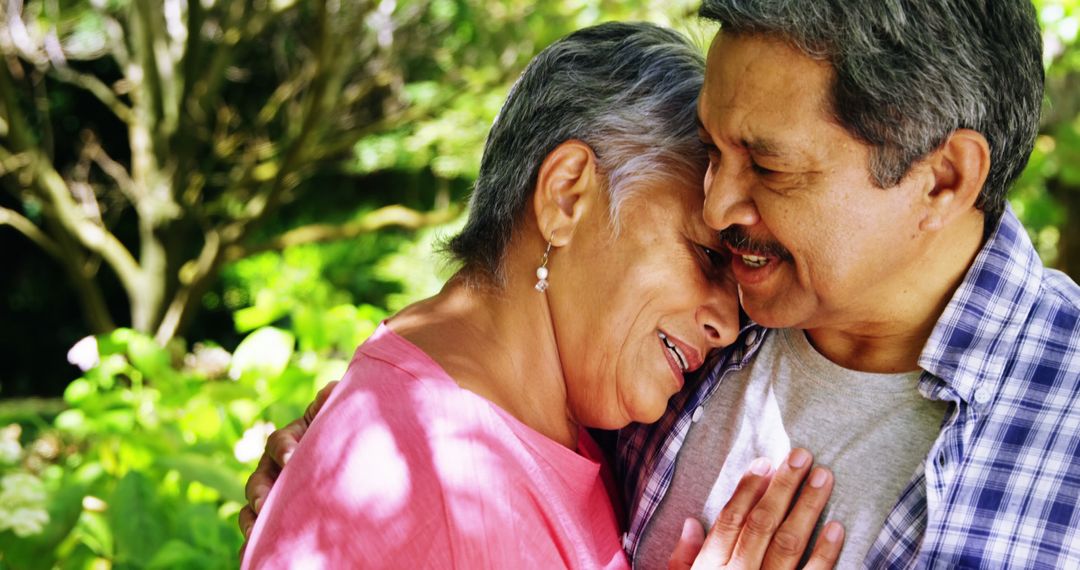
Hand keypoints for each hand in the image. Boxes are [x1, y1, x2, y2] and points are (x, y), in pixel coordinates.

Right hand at [237, 380, 337, 555]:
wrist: (347, 460)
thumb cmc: (339, 435)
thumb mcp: (335, 419)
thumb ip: (331, 406)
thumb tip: (333, 388)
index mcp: (290, 440)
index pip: (279, 441)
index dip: (284, 448)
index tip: (291, 457)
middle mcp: (274, 467)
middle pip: (258, 478)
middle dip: (260, 490)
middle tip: (264, 501)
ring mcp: (272, 493)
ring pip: (252, 507)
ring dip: (252, 518)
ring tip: (256, 532)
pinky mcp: (274, 516)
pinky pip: (258, 529)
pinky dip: (256, 537)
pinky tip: (257, 550)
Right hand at [667, 448, 843, 568]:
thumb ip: (683, 560)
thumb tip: (693, 523)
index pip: (730, 521)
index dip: (748, 489)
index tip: (764, 463)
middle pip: (763, 524)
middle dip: (783, 488)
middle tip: (801, 455)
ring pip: (790, 545)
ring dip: (808, 508)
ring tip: (823, 477)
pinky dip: (826, 554)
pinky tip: (837, 528)